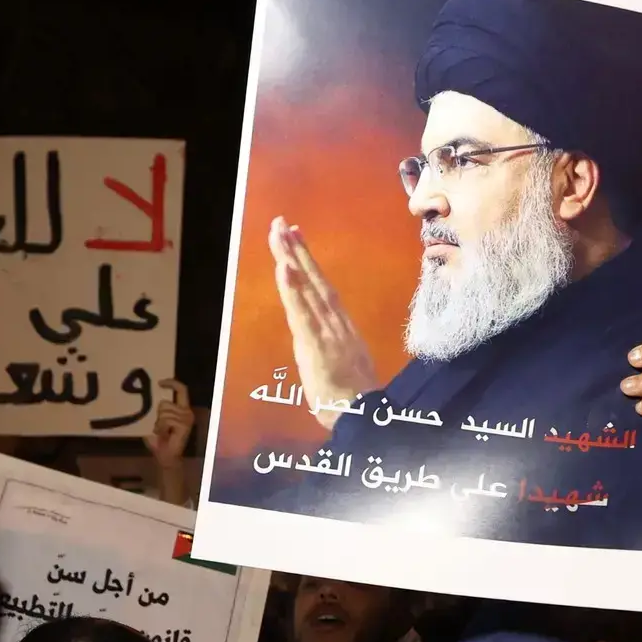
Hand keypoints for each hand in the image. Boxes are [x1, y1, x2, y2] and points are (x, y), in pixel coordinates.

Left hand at [144, 380, 195, 464]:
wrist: (165, 456)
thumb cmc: (160, 439)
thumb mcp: (158, 420)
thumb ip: (159, 409)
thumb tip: (149, 396)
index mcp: (183, 408)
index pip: (182, 389)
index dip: (171, 383)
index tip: (159, 383)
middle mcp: (187, 412)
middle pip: (165, 403)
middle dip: (157, 414)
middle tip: (158, 426)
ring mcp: (187, 419)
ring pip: (164, 412)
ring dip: (158, 423)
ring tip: (161, 432)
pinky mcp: (184, 426)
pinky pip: (166, 420)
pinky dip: (161, 427)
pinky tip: (163, 434)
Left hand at [268, 217, 377, 429]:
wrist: (363, 419)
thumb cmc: (352, 400)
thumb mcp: (340, 367)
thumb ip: (327, 349)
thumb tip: (316, 341)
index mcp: (342, 328)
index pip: (322, 289)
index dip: (308, 262)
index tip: (295, 237)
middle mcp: (336, 324)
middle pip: (314, 280)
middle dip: (296, 250)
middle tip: (280, 223)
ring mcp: (328, 333)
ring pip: (307, 290)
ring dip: (292, 260)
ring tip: (279, 235)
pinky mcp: (317, 346)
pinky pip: (303, 314)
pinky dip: (293, 291)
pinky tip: (284, 269)